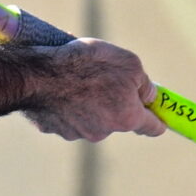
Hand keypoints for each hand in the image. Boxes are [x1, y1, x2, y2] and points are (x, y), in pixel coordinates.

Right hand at [23, 39, 166, 142]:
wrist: (36, 74)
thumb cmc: (85, 64)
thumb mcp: (129, 62)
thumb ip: (145, 84)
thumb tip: (149, 95)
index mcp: (126, 118)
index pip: (152, 128)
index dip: (158, 120)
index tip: (159, 116)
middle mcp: (103, 132)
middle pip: (116, 119)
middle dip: (113, 102)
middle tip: (102, 78)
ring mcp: (75, 133)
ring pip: (89, 118)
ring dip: (87, 102)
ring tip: (74, 79)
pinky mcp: (52, 128)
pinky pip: (65, 116)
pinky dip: (65, 104)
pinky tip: (56, 87)